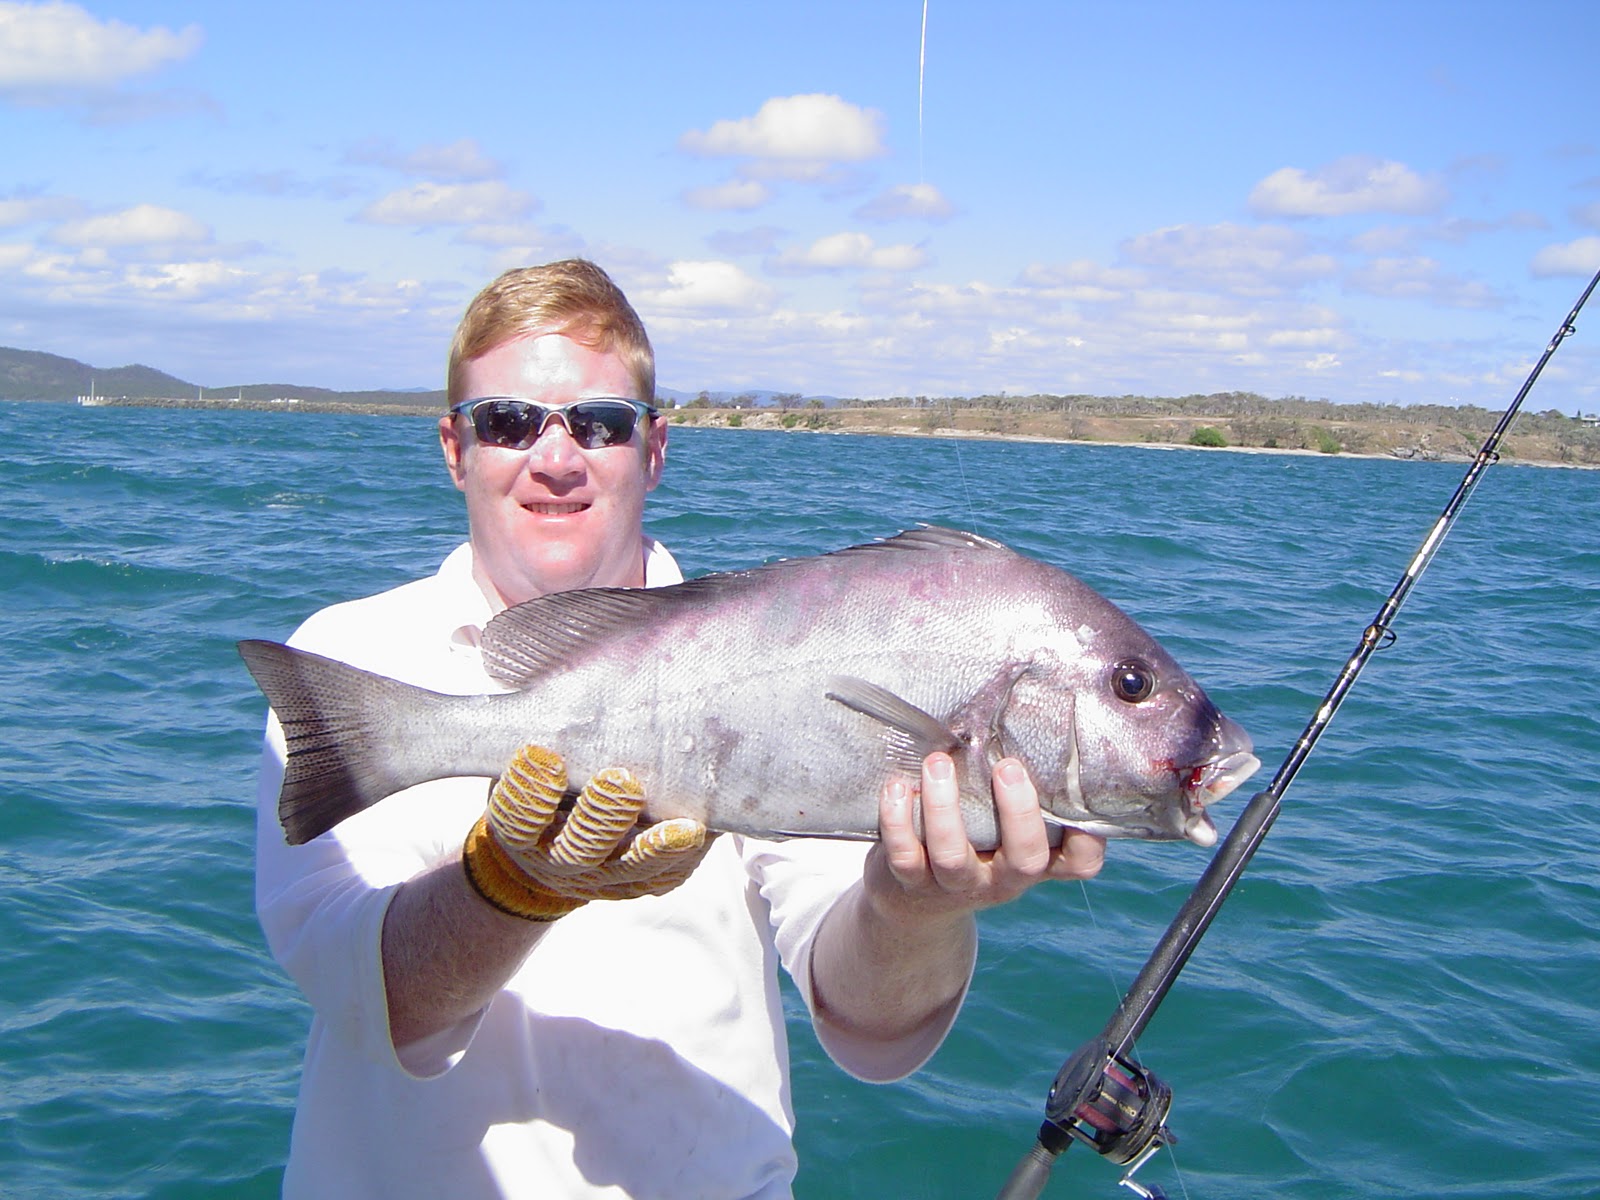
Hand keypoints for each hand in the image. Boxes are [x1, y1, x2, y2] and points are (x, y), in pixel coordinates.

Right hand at [462, 744, 713, 920]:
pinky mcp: (643, 882)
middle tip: (620, 780)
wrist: (548, 853)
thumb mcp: (520, 767)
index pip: (516, 817)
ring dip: (656, 846)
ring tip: (685, 826)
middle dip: (601, 814)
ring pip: (631, 867)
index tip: (542, 754)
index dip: (527, 789)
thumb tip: (558, 675)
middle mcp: (558, 862)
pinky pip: (667, 872)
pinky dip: (686, 853)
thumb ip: (536, 735)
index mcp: (519, 833)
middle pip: (579, 846)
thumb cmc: (542, 786)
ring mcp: (603, 878)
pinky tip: (707, 829)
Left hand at [867, 753, 1104, 919]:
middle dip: (1018, 811)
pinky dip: (898, 820)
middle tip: (1007, 766)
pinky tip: (896, 787)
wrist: (915, 898)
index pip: (1080, 861)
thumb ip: (1019, 784)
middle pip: (1024, 859)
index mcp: (1035, 860)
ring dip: (943, 807)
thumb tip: (1031, 705)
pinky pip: (905, 857)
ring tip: (937, 762)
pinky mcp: (913, 884)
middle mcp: (1003, 878)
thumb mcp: (1002, 822)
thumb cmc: (973, 835)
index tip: (1081, 792)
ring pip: (953, 856)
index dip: (1089, 837)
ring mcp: (958, 885)